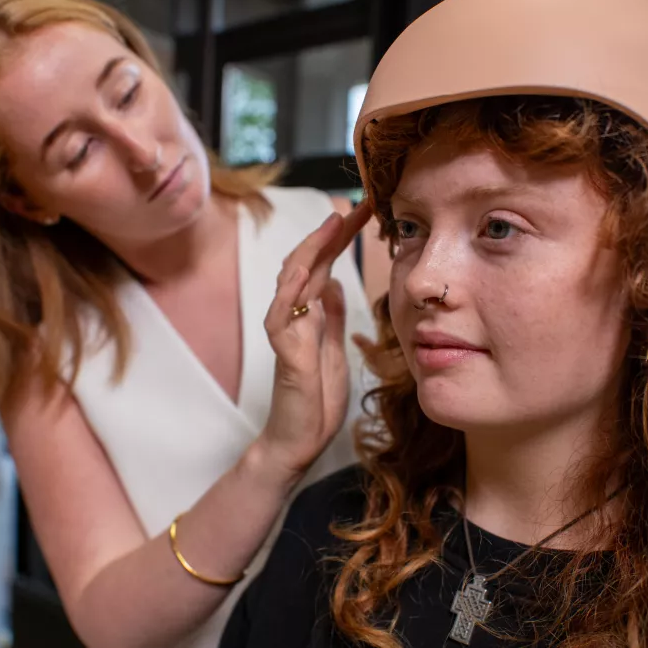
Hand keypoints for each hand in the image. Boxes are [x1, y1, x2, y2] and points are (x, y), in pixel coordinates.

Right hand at [257, 203, 373, 475]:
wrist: (299, 441)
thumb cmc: (315, 400)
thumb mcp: (333, 349)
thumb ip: (330, 316)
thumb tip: (334, 283)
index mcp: (310, 314)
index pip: (324, 264)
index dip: (341, 238)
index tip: (366, 213)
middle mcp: (295, 316)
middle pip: (308, 262)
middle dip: (331, 233)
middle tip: (357, 206)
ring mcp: (286, 332)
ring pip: (291, 280)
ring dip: (311, 250)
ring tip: (332, 225)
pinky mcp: (284, 354)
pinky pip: (281, 316)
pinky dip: (290, 290)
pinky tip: (305, 270)